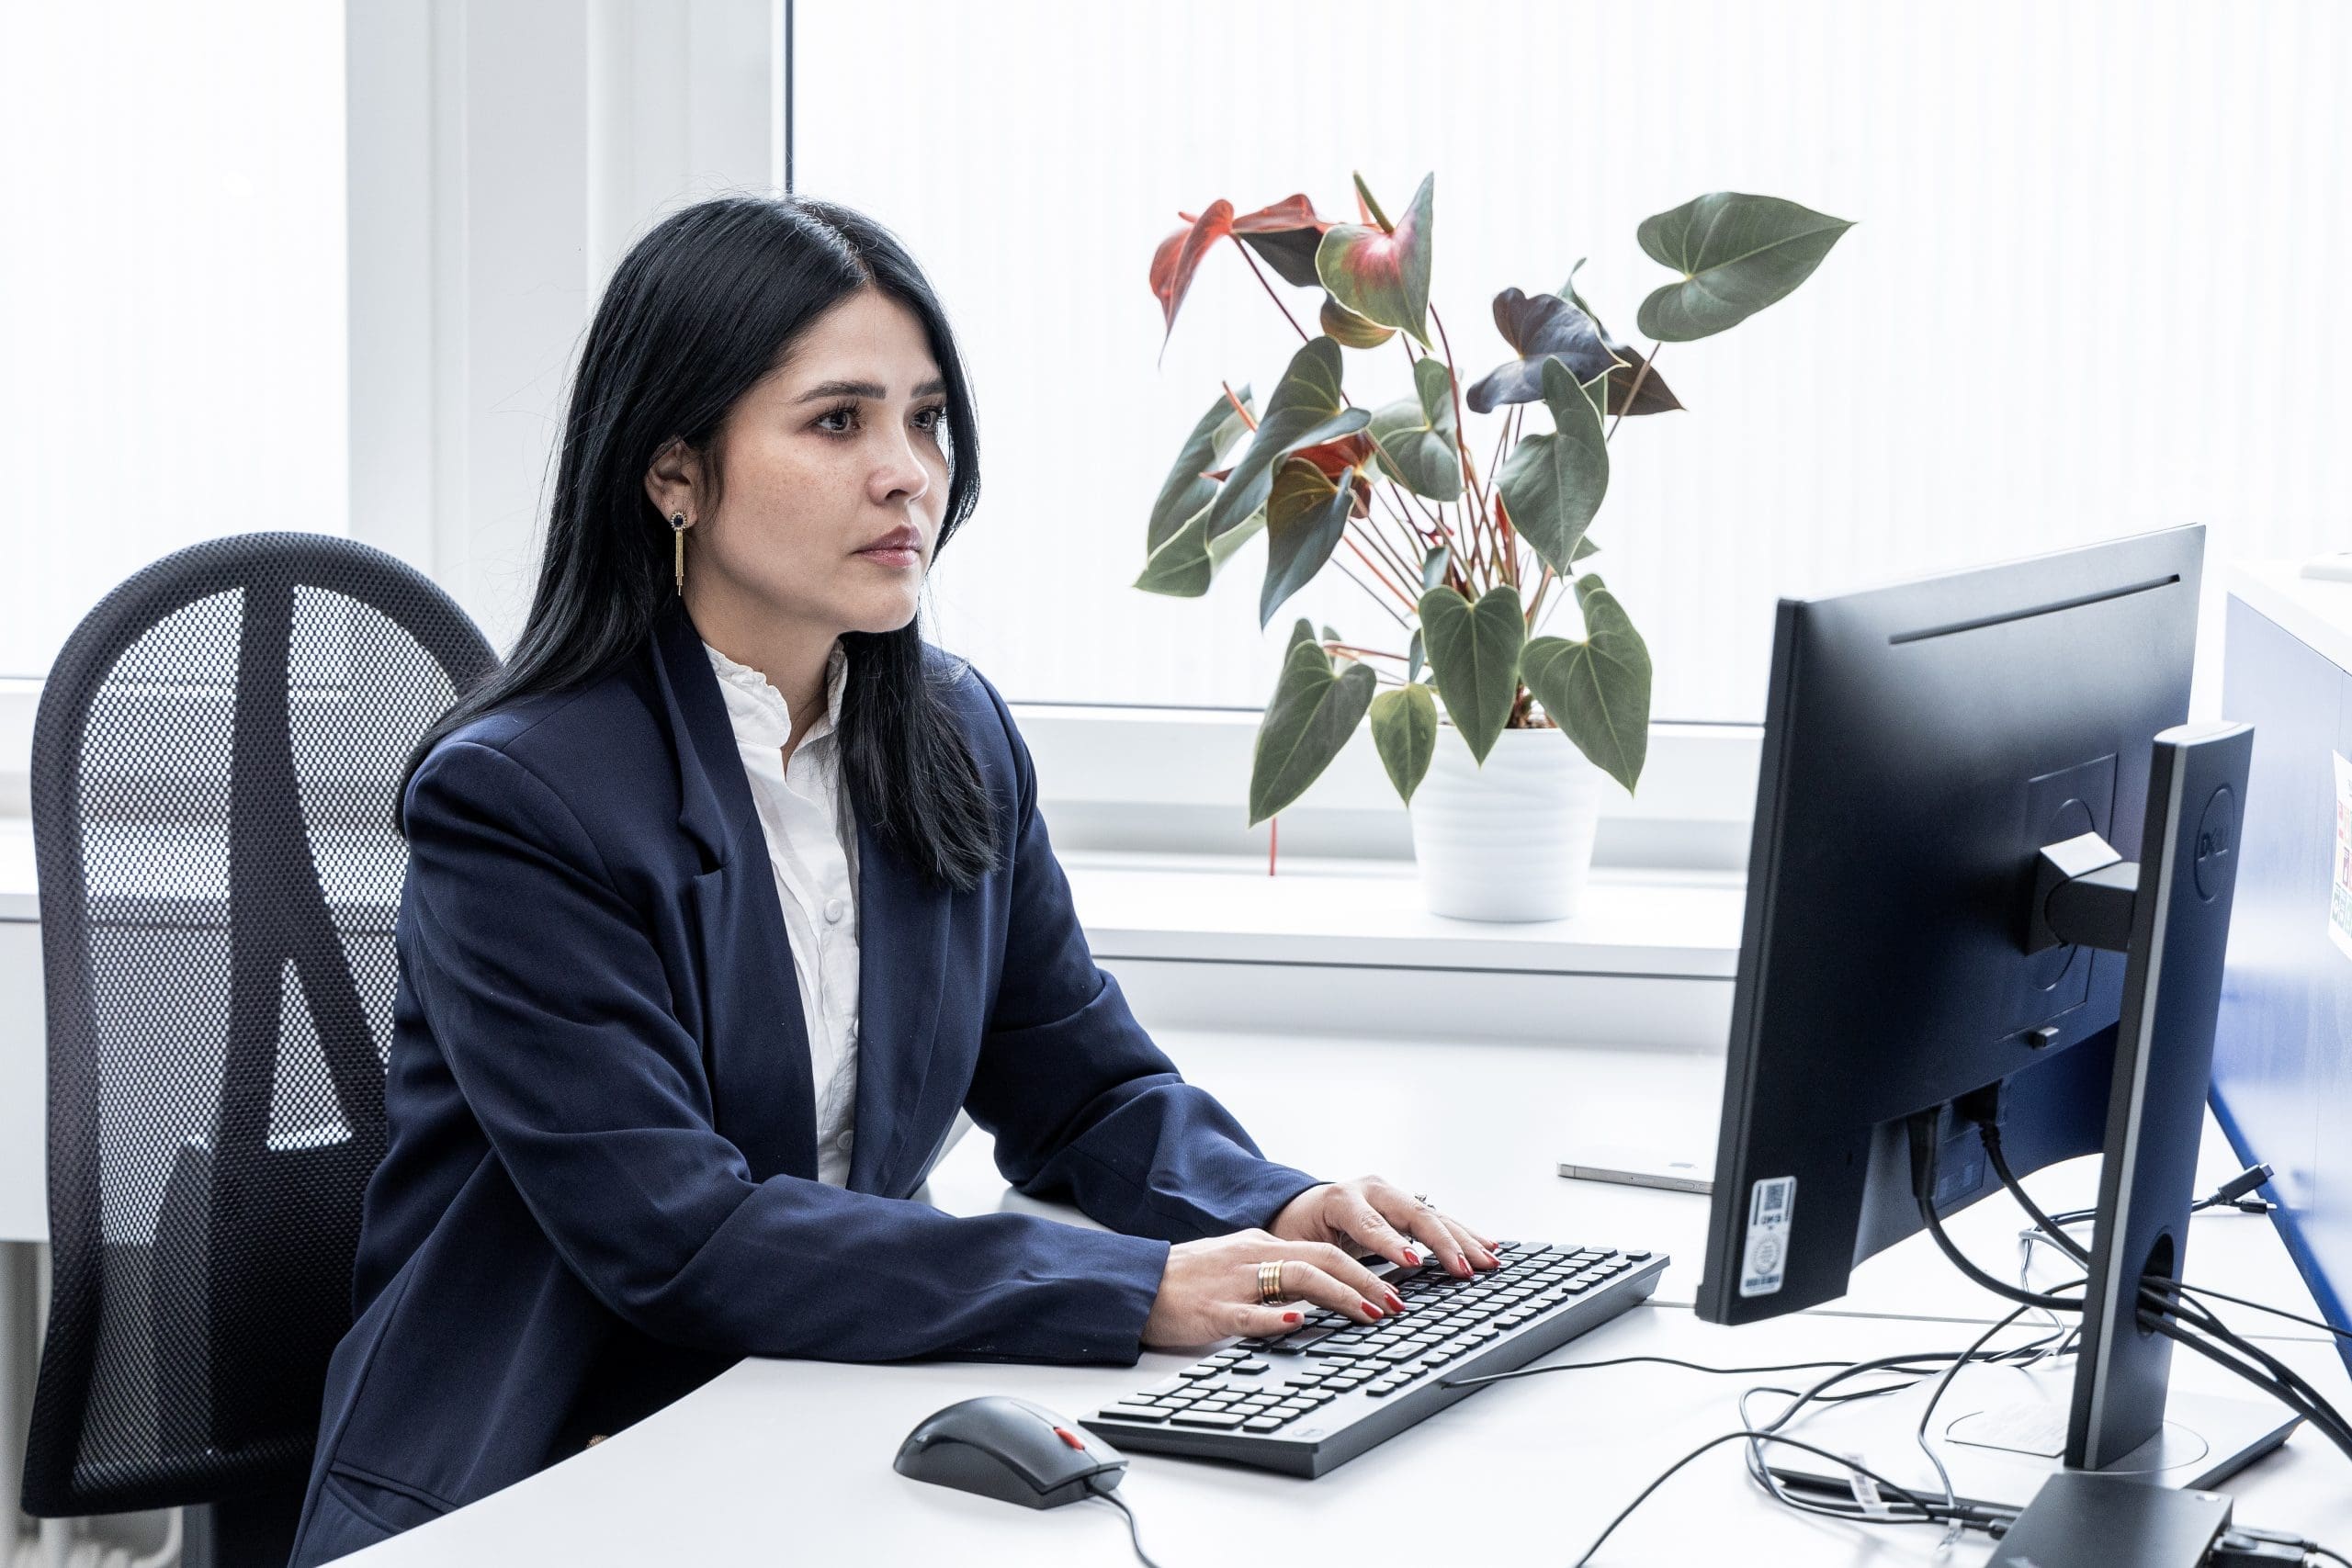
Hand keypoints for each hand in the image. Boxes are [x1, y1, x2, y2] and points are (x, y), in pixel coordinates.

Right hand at [1140, 1229, 1405, 1347]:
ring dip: (1340, 1295)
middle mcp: (1255, 1256)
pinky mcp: (1215, 1309)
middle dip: (1366, 1281)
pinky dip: (1277, 1317)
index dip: (1363, 1268)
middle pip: (1322, 1259)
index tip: (1392, 1289)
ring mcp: (1236, 1282)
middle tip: (1396, 1303)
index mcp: (1262, 1245)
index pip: (1324, 1250)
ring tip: (1369, 1314)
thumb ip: (1275, 1272)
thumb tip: (1316, 1291)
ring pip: (1297, 1278)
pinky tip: (1299, 1324)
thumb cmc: (1190, 1279)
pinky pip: (1250, 1312)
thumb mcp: (1239, 1265)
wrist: (1141, 1284)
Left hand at [1268, 1175, 1500, 1279]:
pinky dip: (1462, 1234)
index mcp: (1339, 1200)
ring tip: (1488, 1260)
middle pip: (1412, 1214)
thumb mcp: (1300, 1250)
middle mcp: (1369, 1190)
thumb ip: (1324, 1269)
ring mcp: (1390, 1194)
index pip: (1369, 1223)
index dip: (1390, 1243)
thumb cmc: (1295, 1233)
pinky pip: (1437, 1219)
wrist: (1296, 1206)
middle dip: (1441, 1243)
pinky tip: (1486, 1245)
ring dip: (1462, 1239)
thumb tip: (1347, 1302)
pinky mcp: (1403, 1204)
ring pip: (1431, 1215)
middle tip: (1464, 1269)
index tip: (1412, 1262)